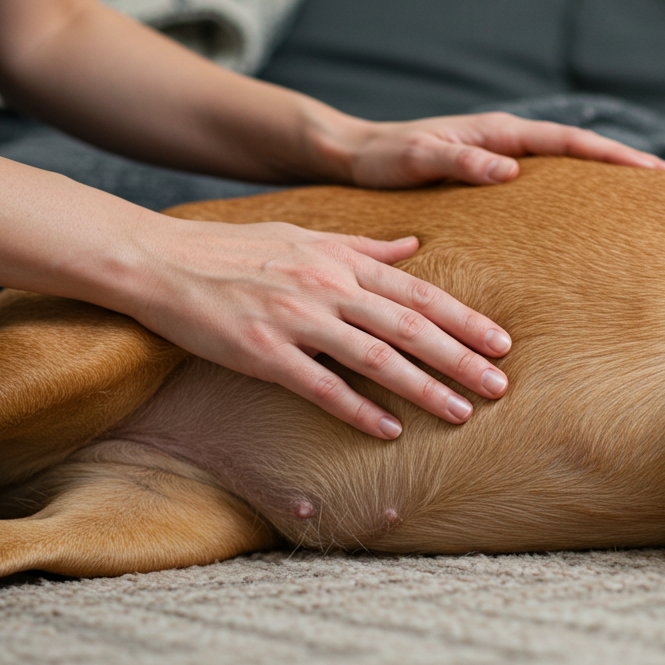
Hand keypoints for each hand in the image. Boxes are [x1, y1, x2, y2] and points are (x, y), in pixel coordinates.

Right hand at [124, 215, 511, 438]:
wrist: (163, 259)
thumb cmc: (235, 248)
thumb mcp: (305, 233)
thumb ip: (363, 245)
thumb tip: (414, 245)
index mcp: (340, 259)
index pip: (418, 291)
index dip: (464, 319)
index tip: (501, 342)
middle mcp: (327, 286)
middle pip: (410, 325)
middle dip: (461, 358)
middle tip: (501, 385)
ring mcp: (296, 319)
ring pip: (376, 357)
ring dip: (424, 387)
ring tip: (462, 413)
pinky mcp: (263, 351)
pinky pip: (320, 386)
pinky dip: (357, 408)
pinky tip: (389, 430)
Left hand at [338, 112, 664, 188]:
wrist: (355, 154)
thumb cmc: (384, 158)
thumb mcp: (418, 159)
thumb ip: (460, 161)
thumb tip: (510, 170)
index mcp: (498, 133)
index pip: (569, 141)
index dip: (613, 155)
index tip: (654, 170)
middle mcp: (505, 140)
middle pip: (579, 148)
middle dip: (623, 162)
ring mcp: (500, 155)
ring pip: (564, 163)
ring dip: (602, 175)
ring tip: (640, 199)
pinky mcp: (490, 173)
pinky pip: (543, 179)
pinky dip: (572, 188)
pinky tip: (583, 214)